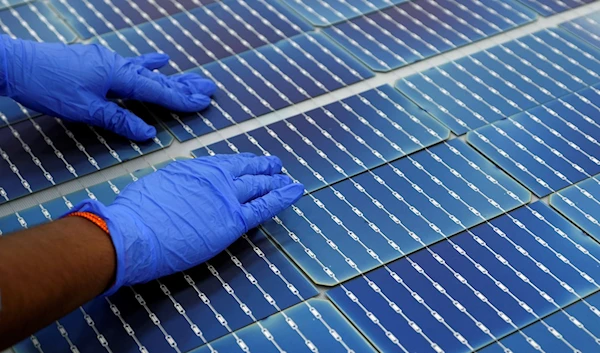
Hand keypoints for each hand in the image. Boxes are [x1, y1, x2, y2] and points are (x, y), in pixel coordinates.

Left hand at [0, 35, 215, 140]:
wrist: (17, 64)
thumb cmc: (48, 85)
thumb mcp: (85, 109)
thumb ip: (119, 119)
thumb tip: (148, 132)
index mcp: (117, 75)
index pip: (157, 90)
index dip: (181, 99)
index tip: (203, 102)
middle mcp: (117, 64)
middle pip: (158, 78)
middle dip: (184, 86)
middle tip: (209, 89)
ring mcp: (108, 61)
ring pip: (148, 71)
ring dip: (171, 77)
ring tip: (193, 78)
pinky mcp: (99, 62)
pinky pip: (132, 64)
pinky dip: (148, 65)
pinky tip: (159, 60)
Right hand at [68, 154, 303, 294]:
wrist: (133, 232)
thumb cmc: (135, 215)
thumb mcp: (156, 187)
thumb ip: (177, 187)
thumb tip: (181, 193)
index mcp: (194, 169)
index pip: (225, 164)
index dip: (242, 164)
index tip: (250, 162)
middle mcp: (213, 178)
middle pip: (246, 171)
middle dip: (263, 168)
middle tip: (275, 166)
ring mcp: (225, 197)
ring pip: (259, 186)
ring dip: (276, 182)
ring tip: (288, 179)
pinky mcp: (233, 220)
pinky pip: (265, 206)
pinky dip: (283, 197)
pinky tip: (295, 191)